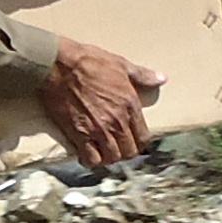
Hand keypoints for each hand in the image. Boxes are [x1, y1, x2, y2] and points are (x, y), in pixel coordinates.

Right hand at [40, 36, 161, 167]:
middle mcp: (117, 121)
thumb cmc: (89, 62)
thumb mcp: (121, 64)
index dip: (138, 142)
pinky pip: (90, 159)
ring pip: (111, 158)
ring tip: (102, 151)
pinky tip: (87, 154)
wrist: (59, 65)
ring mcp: (98, 130)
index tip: (131, 139)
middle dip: (124, 152)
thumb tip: (162, 78)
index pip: (143, 138)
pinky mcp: (79, 134)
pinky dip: (90, 160)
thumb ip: (143, 75)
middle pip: (128, 152)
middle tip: (115, 146)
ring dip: (108, 157)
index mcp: (130, 105)